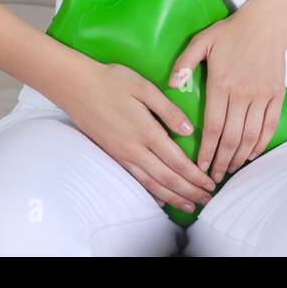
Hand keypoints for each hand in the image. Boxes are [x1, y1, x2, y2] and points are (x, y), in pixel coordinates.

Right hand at [56, 61, 217, 214]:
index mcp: (146, 131)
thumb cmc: (111, 81)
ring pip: (151, 184)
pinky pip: (135, 180)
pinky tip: (160, 200)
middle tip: (207, 201)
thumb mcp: (143, 86)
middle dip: (189, 192)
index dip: (195, 175)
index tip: (210, 183)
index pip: (177, 161)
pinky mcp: (112, 155)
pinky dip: (150, 193)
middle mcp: (134, 149)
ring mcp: (121, 155)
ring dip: (173, 197)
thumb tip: (189, 130)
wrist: (75, 86)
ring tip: (190, 206)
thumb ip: (167, 109)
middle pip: (167, 178)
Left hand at [168, 8, 286, 182]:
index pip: (213, 127)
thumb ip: (184, 63)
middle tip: (213, 176)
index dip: (206, 151)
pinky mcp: (276, 95)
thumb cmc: (231, 32)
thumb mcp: (202, 41)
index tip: (199, 166)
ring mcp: (261, 96)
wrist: (268, 23)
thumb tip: (171, 85)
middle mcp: (242, 94)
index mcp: (221, 83)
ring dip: (239, 157)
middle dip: (222, 161)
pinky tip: (251, 154)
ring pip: (250, 136)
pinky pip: (269, 126)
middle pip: (231, 138)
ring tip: (230, 169)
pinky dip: (260, 144)